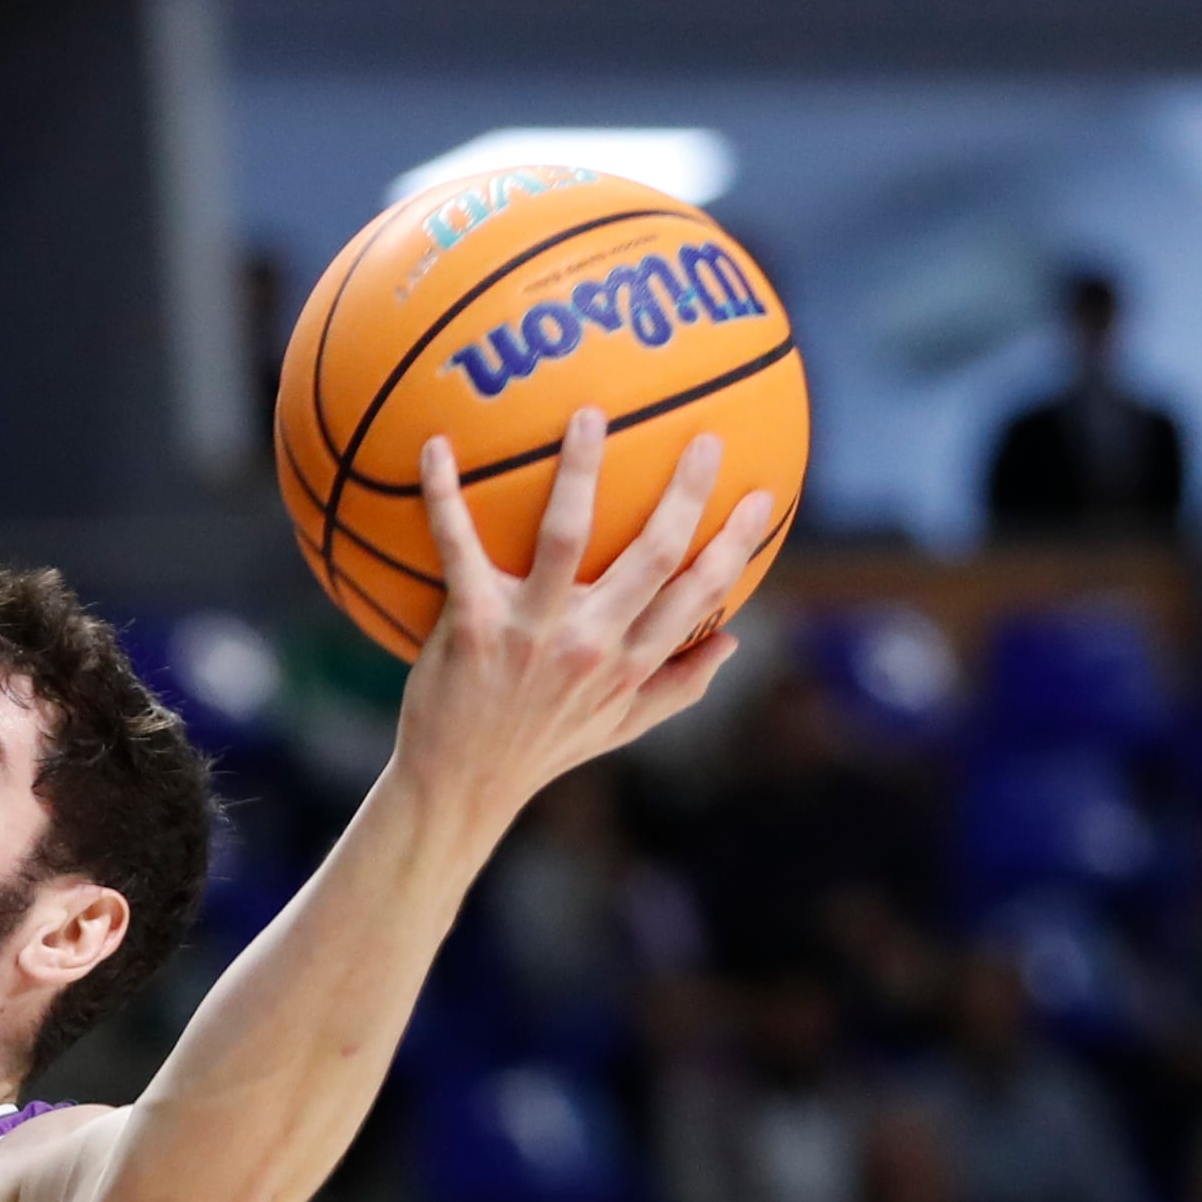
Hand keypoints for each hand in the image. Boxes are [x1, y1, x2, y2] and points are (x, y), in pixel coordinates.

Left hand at [401, 409, 777, 834]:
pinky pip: (458, 544)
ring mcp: (532, 631)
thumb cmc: (540, 747)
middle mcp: (592, 643)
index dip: (737, 545)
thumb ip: (678, 687)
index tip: (764, 499)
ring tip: (590, 416)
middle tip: (706, 437)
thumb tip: (733, 642)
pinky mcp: (473, 623)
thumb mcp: (619, 728)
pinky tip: (437, 445)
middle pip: (654, 554)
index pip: (701, 595)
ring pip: (567, 534)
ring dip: (581, 470)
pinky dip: (443, 493)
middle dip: (686, 492)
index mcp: (631, 663)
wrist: (460, 785)